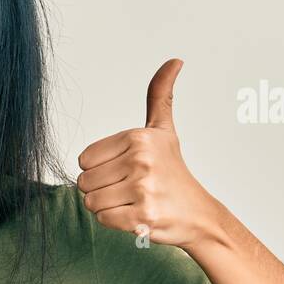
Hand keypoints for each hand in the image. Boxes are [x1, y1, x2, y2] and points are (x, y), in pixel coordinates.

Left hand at [76, 58, 221, 249]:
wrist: (199, 214)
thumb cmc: (174, 172)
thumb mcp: (164, 130)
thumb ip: (160, 96)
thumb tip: (174, 60)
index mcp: (138, 138)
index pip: (84, 159)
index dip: (99, 169)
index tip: (124, 170)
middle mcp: (140, 160)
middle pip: (84, 182)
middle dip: (101, 190)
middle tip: (129, 189)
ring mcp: (142, 189)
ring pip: (91, 202)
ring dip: (107, 206)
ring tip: (132, 202)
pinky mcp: (142, 216)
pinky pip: (103, 219)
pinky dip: (115, 222)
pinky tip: (136, 216)